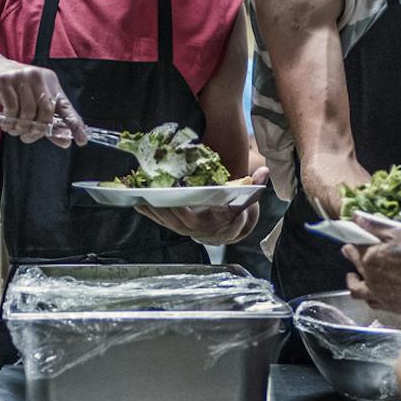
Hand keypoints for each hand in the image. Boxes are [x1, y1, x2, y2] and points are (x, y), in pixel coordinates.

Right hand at [0, 50, 86, 146]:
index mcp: (50, 82)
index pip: (66, 106)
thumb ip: (48, 122)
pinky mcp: (5, 81)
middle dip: (37, 131)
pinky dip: (9, 122)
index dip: (74, 124)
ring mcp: (21, 77)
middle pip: (46, 112)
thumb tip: (66, 141)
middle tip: (27, 137)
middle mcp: (38, 77)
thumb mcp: (32, 103)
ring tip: (14, 130)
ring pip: (28, 113)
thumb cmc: (13, 90)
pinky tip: (6, 123)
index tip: (82, 140)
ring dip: (20, 128)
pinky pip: (12, 109)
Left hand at [134, 168, 267, 245]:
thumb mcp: (245, 200)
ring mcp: (180, 227)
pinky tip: (135, 201)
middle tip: (146, 191)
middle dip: (158, 205)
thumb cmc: (234, 211)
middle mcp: (192, 228)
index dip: (180, 209)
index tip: (170, 198)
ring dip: (148, 207)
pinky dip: (146, 211)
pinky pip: (158, 219)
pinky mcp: (173, 224)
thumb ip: (254, 186)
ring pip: (161, 218)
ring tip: (135, 193)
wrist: (225, 229)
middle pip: (171, 217)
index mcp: (208, 222)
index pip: (191, 215)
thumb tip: (264, 171)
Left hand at [344, 216, 400, 313]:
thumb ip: (376, 226)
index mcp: (370, 258)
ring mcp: (378, 294)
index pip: (353, 250)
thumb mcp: (399, 233)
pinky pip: (373, 304)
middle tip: (348, 254)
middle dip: (351, 259)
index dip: (351, 245)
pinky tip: (374, 297)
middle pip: (355, 268)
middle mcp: (370, 278)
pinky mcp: (390, 306)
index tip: (350, 243)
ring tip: (354, 279)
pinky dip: (370, 299)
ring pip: (358, 291)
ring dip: (354, 283)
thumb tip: (357, 218)